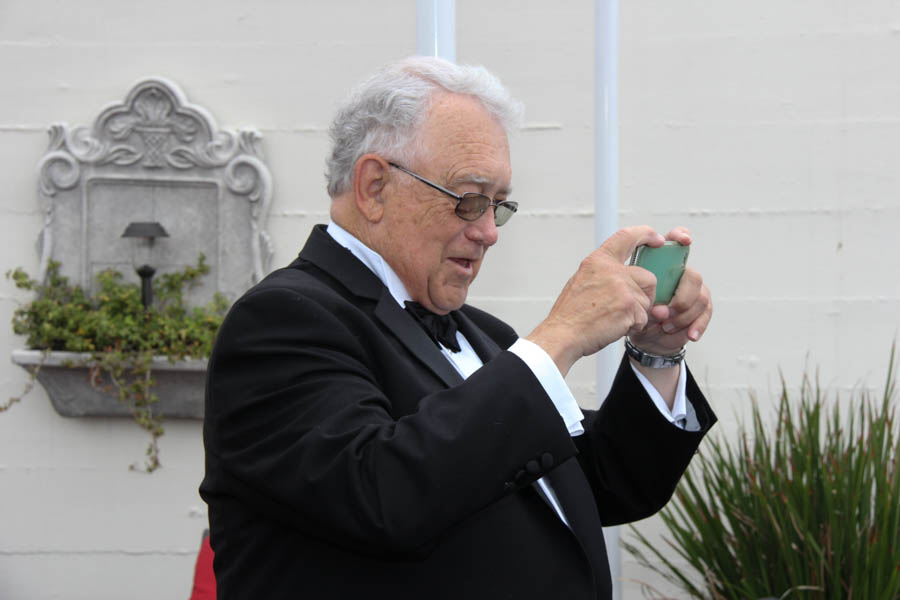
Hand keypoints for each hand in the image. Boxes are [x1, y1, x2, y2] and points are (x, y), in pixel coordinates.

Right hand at [526, 226, 665, 375]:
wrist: (563, 334)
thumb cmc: (571, 314)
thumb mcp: (582, 281)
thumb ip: (604, 273)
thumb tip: (625, 275)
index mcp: (598, 261)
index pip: (627, 237)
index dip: (646, 234)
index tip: (657, 239)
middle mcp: (611, 270)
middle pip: (648, 277)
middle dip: (644, 294)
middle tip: (628, 307)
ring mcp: (621, 287)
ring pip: (647, 300)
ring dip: (636, 313)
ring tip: (613, 319)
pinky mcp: (628, 306)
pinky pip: (643, 317)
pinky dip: (633, 326)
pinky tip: (614, 327)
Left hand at [629, 227, 712, 355]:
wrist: (643, 336)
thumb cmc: (635, 309)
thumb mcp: (629, 294)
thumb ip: (635, 283)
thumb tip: (643, 283)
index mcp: (663, 264)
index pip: (676, 240)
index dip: (681, 236)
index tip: (683, 240)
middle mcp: (682, 274)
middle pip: (693, 276)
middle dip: (679, 297)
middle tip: (658, 313)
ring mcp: (694, 292)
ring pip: (700, 298)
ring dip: (682, 315)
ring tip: (664, 326)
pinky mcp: (701, 310)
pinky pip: (705, 314)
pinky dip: (697, 325)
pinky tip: (690, 334)